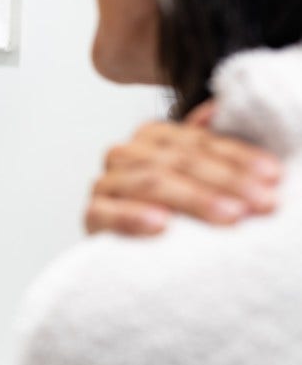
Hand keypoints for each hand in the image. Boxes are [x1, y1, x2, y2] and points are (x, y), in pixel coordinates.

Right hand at [85, 101, 281, 235]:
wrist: (135, 257)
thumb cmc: (175, 216)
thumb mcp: (199, 180)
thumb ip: (209, 145)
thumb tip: (218, 108)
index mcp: (152, 137)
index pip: (197, 140)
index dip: (238, 157)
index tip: (273, 176)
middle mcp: (126, 153)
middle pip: (176, 159)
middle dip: (225, 181)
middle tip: (261, 203)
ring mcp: (106, 182)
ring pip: (149, 181)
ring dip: (193, 199)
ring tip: (229, 217)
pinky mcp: (92, 213)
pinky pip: (106, 211)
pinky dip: (132, 216)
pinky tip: (161, 225)